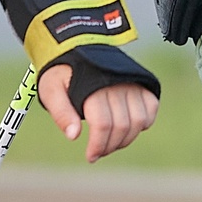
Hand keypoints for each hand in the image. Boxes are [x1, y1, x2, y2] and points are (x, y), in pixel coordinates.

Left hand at [38, 66, 157, 162]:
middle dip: (110, 146)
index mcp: (94, 86)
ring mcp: (131, 81)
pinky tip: (130, 128)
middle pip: (121, 126)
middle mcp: (116, 83)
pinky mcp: (140, 81)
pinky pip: (151, 106)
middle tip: (98, 151)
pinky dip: (144, 122)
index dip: (98, 145)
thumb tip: (74, 136)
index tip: (91, 156)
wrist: (77, 44)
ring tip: (112, 142)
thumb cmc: (62, 71)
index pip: (103, 124)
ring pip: (139, 120)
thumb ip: (61, 113)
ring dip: (127, 138)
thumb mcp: (51, 90)